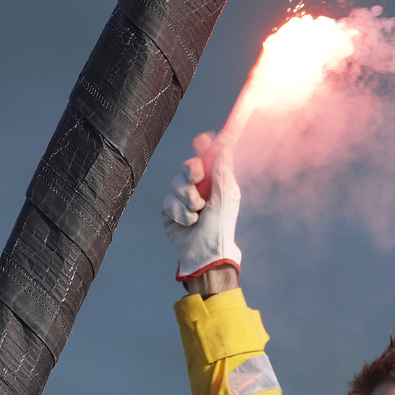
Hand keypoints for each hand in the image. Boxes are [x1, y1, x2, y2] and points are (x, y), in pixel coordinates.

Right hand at [161, 133, 240, 281]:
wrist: (205, 253)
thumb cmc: (220, 226)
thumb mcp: (226, 196)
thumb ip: (223, 169)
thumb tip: (224, 144)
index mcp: (216, 182)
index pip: (207, 157)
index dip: (203, 146)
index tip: (202, 141)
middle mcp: (200, 188)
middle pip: (187, 166)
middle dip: (191, 171)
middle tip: (197, 177)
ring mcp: (183, 199)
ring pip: (176, 183)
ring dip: (188, 199)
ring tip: (197, 214)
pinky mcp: (170, 211)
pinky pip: (168, 201)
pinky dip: (179, 213)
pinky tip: (188, 223)